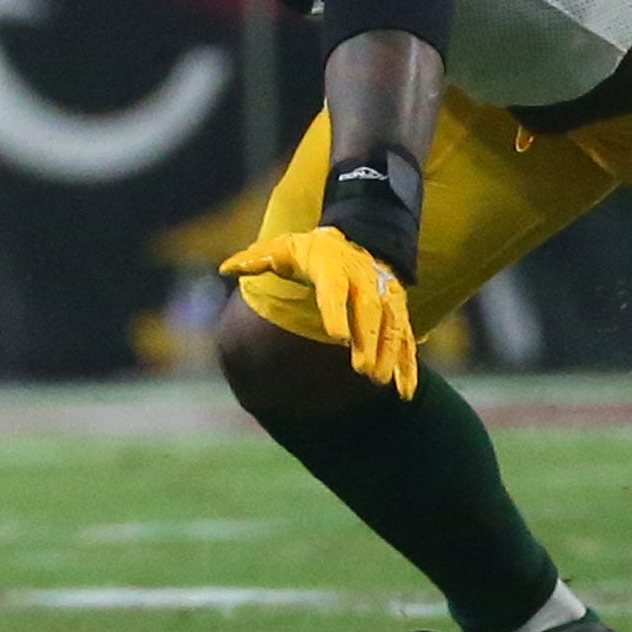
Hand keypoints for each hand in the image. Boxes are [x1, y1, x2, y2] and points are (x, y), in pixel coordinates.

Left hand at [220, 227, 420, 397]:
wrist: (355, 241)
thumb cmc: (310, 252)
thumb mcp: (282, 249)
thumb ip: (256, 260)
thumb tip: (224, 268)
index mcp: (333, 268)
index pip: (334, 290)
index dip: (336, 311)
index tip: (336, 336)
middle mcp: (364, 282)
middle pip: (369, 312)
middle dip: (367, 340)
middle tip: (361, 370)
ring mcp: (385, 298)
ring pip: (391, 327)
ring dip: (388, 355)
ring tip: (378, 381)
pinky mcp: (397, 313)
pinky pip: (406, 340)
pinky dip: (407, 365)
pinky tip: (403, 391)